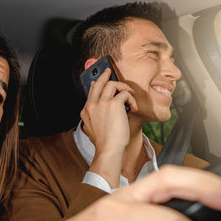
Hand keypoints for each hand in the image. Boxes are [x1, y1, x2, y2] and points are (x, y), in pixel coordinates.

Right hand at [80, 68, 137, 186]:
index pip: (90, 92)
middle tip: (109, 71)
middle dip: (104, 75)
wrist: (109, 149)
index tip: (98, 80)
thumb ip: (94, 118)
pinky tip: (134, 107)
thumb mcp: (93, 129)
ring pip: (112, 84)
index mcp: (86, 111)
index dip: (95, 84)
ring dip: (123, 87)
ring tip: (130, 94)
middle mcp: (92, 105)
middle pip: (98, 83)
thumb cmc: (104, 142)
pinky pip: (125, 94)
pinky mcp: (114, 104)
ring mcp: (102, 103)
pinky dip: (131, 99)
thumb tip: (98, 111)